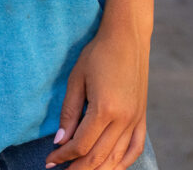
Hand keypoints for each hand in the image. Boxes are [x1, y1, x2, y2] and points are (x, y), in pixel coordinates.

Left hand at [44, 20, 149, 168]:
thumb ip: (69, 113)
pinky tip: (111, 167)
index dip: (63, 157)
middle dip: (77, 168)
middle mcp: (123, 119)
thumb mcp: (77, 79)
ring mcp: (135, 119)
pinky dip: (123, 162)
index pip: (81, 145)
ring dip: (98, 169)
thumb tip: (60, 141)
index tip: (50, 160)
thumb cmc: (99, 54)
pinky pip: (135, 148)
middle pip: (98, 157)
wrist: (128, 37)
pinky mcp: (142, 116)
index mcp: (105, 109)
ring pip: (117, 158)